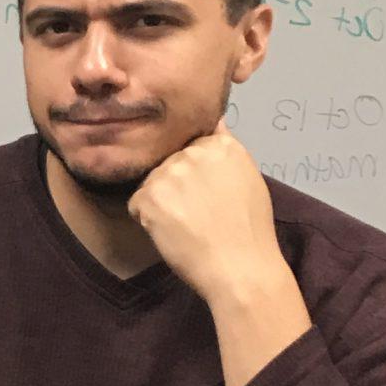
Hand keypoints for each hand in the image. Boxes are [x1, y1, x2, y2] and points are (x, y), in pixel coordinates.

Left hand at [126, 125, 289, 305]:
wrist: (240, 267)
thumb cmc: (249, 230)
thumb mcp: (247, 178)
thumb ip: (225, 150)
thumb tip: (215, 119)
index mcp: (221, 145)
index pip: (189, 146)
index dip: (193, 172)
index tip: (204, 192)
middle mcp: (193, 151)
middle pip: (167, 163)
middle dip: (174, 185)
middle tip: (196, 212)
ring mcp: (170, 172)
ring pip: (150, 182)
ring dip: (159, 202)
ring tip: (185, 223)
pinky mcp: (150, 195)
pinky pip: (136, 203)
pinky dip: (147, 219)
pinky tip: (171, 231)